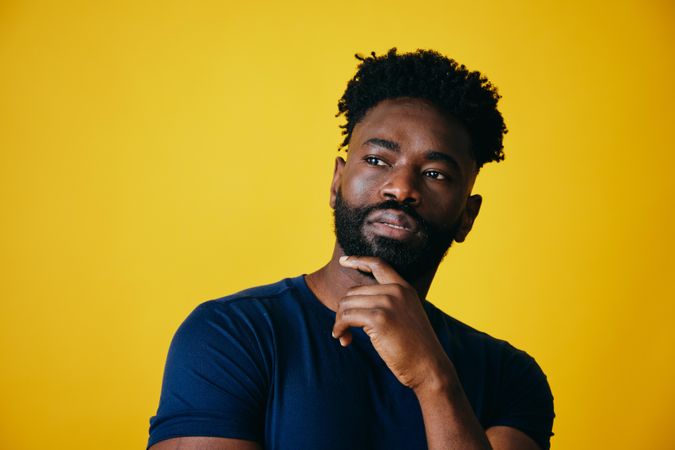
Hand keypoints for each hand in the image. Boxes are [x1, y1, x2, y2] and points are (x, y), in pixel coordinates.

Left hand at [332, 255, 452, 390]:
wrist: (429, 367)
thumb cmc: (415, 348)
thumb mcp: (405, 317)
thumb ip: (387, 304)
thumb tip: (352, 304)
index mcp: (404, 288)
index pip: (379, 265)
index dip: (358, 260)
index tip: (343, 260)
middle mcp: (396, 291)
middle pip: (354, 292)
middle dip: (344, 311)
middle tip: (343, 330)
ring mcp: (388, 303)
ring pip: (347, 304)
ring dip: (339, 321)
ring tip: (343, 336)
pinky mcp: (379, 318)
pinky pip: (346, 317)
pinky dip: (339, 328)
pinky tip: (343, 339)